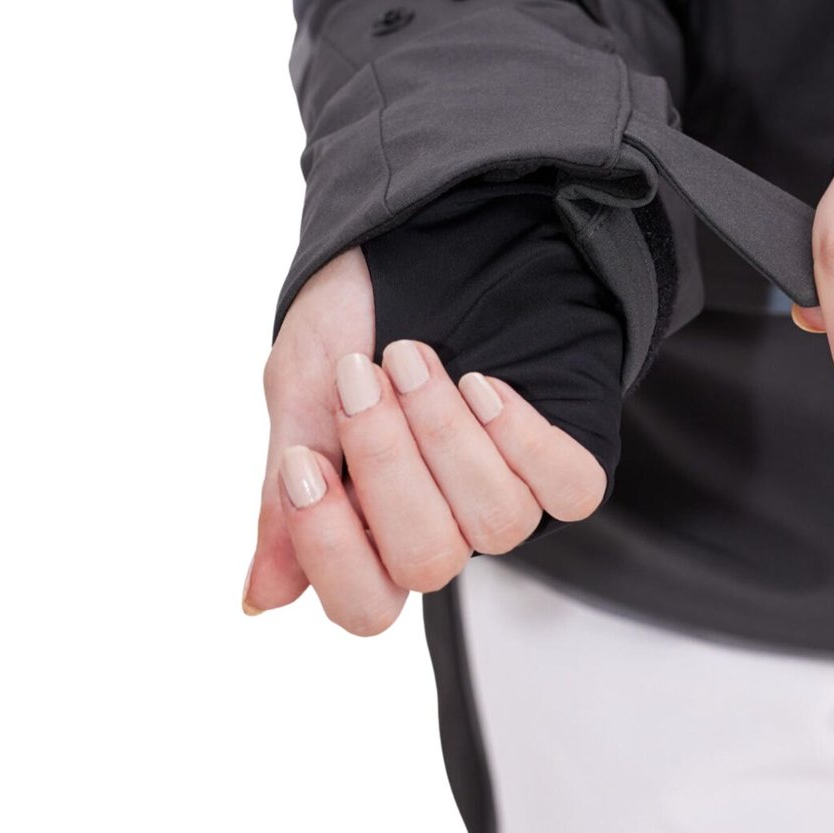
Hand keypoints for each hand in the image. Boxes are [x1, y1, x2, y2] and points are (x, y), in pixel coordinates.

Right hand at [241, 247, 606, 633]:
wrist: (411, 227)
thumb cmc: (353, 313)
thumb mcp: (300, 390)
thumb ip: (284, 495)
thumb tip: (263, 597)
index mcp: (369, 523)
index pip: (364, 605)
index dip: (333, 547)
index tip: (305, 459)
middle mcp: (442, 520)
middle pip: (429, 562)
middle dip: (389, 464)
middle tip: (361, 378)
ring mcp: (505, 487)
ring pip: (497, 524)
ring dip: (446, 434)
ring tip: (413, 358)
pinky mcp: (560, 450)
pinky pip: (570, 490)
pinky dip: (524, 440)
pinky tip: (484, 386)